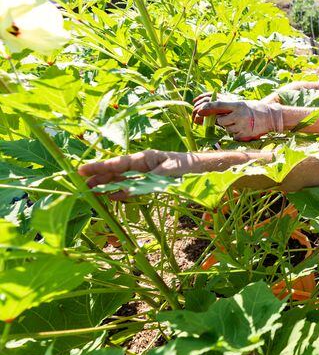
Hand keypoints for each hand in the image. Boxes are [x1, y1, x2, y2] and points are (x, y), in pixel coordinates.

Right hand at [78, 150, 197, 198]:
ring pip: (121, 181)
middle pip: (115, 172)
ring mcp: (145, 175)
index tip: (81, 170)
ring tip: (91, 191)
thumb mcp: (168, 171)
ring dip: (106, 186)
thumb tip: (126, 190)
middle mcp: (141, 165)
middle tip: (80, 184)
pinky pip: (132, 189)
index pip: (117, 163)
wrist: (201, 169)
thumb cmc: (186, 164)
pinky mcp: (150, 183)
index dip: (99, 167)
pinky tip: (111, 196)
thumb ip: (147, 180)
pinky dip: (121, 193)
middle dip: (98, 177)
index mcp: (143, 158)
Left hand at [193, 97, 282, 140]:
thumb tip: (211, 113)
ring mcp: (242, 126)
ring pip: (227, 129)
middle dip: (222, 120)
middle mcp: (239, 115)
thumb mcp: (241, 104)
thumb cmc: (254, 109)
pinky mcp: (244, 135)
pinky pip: (234, 136)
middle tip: (232, 118)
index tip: (199, 111)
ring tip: (242, 123)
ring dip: (231, 127)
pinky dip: (237, 133)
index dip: (207, 108)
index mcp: (238, 105)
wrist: (271, 117)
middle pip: (220, 121)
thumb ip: (228, 108)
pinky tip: (245, 128)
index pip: (218, 106)